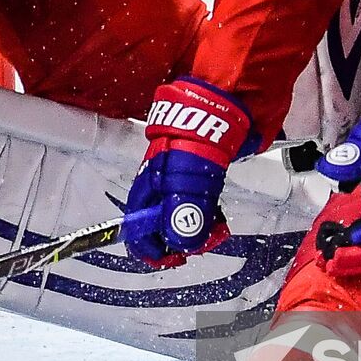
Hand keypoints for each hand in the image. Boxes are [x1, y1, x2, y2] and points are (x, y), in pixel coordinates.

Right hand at [124, 77, 252, 267]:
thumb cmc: (198, 136)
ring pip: (182, 215)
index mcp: (147, 185)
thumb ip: (185, 212)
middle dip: (181, 240)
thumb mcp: (189, 179)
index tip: (176, 259)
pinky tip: (220, 213)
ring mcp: (180, 177)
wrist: (223, 101)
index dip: (152, 249)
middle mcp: (159, 184)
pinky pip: (199, 202)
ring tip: (217, 228)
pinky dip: (208, 213)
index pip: (137, 228)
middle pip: (161, 225)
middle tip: (205, 241)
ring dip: (198, 228)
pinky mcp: (200, 171)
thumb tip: (183, 242)